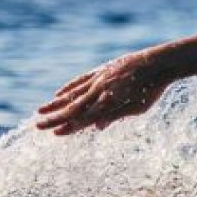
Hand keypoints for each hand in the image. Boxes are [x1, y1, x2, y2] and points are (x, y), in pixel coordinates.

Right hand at [35, 52, 170, 134]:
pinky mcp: (102, 70)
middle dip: (55, 118)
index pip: (85, 118)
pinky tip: (58, 93)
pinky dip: (68, 87)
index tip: (55, 134)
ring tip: (40, 111)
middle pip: (74, 107)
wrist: (158, 62)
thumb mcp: (138, 107)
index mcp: (110, 101)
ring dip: (55, 103)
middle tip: (37, 126)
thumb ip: (116, 116)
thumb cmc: (151, 89)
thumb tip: (96, 127)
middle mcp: (100, 90)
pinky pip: (80, 79)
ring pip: (73, 93)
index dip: (70, 127)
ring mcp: (99, 78)